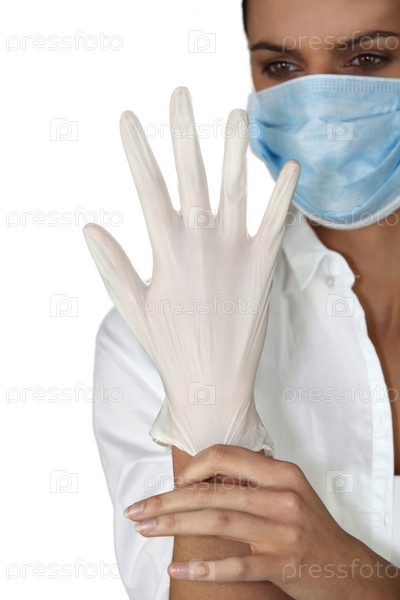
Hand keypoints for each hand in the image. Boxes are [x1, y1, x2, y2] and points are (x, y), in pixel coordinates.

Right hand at [83, 87, 299, 455]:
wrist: (213, 384)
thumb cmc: (170, 348)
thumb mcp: (134, 308)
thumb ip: (114, 265)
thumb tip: (90, 228)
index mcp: (166, 250)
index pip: (146, 188)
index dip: (135, 150)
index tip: (127, 118)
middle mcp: (200, 243)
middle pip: (190, 174)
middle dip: (182, 131)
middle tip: (180, 93)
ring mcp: (235, 252)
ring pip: (235, 188)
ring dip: (235, 148)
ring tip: (236, 112)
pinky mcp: (262, 267)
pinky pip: (275, 222)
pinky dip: (284, 194)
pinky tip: (289, 165)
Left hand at [124, 445, 399, 599]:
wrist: (348, 568)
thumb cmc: (311, 526)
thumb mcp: (289, 491)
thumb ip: (253, 480)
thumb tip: (205, 476)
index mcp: (282, 473)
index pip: (225, 457)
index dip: (192, 467)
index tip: (172, 482)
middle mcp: (282, 497)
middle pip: (212, 492)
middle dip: (168, 499)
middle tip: (138, 509)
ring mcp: (283, 531)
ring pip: (217, 522)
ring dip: (174, 524)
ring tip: (146, 528)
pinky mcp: (283, 564)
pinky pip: (236, 564)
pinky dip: (203, 567)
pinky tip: (178, 567)